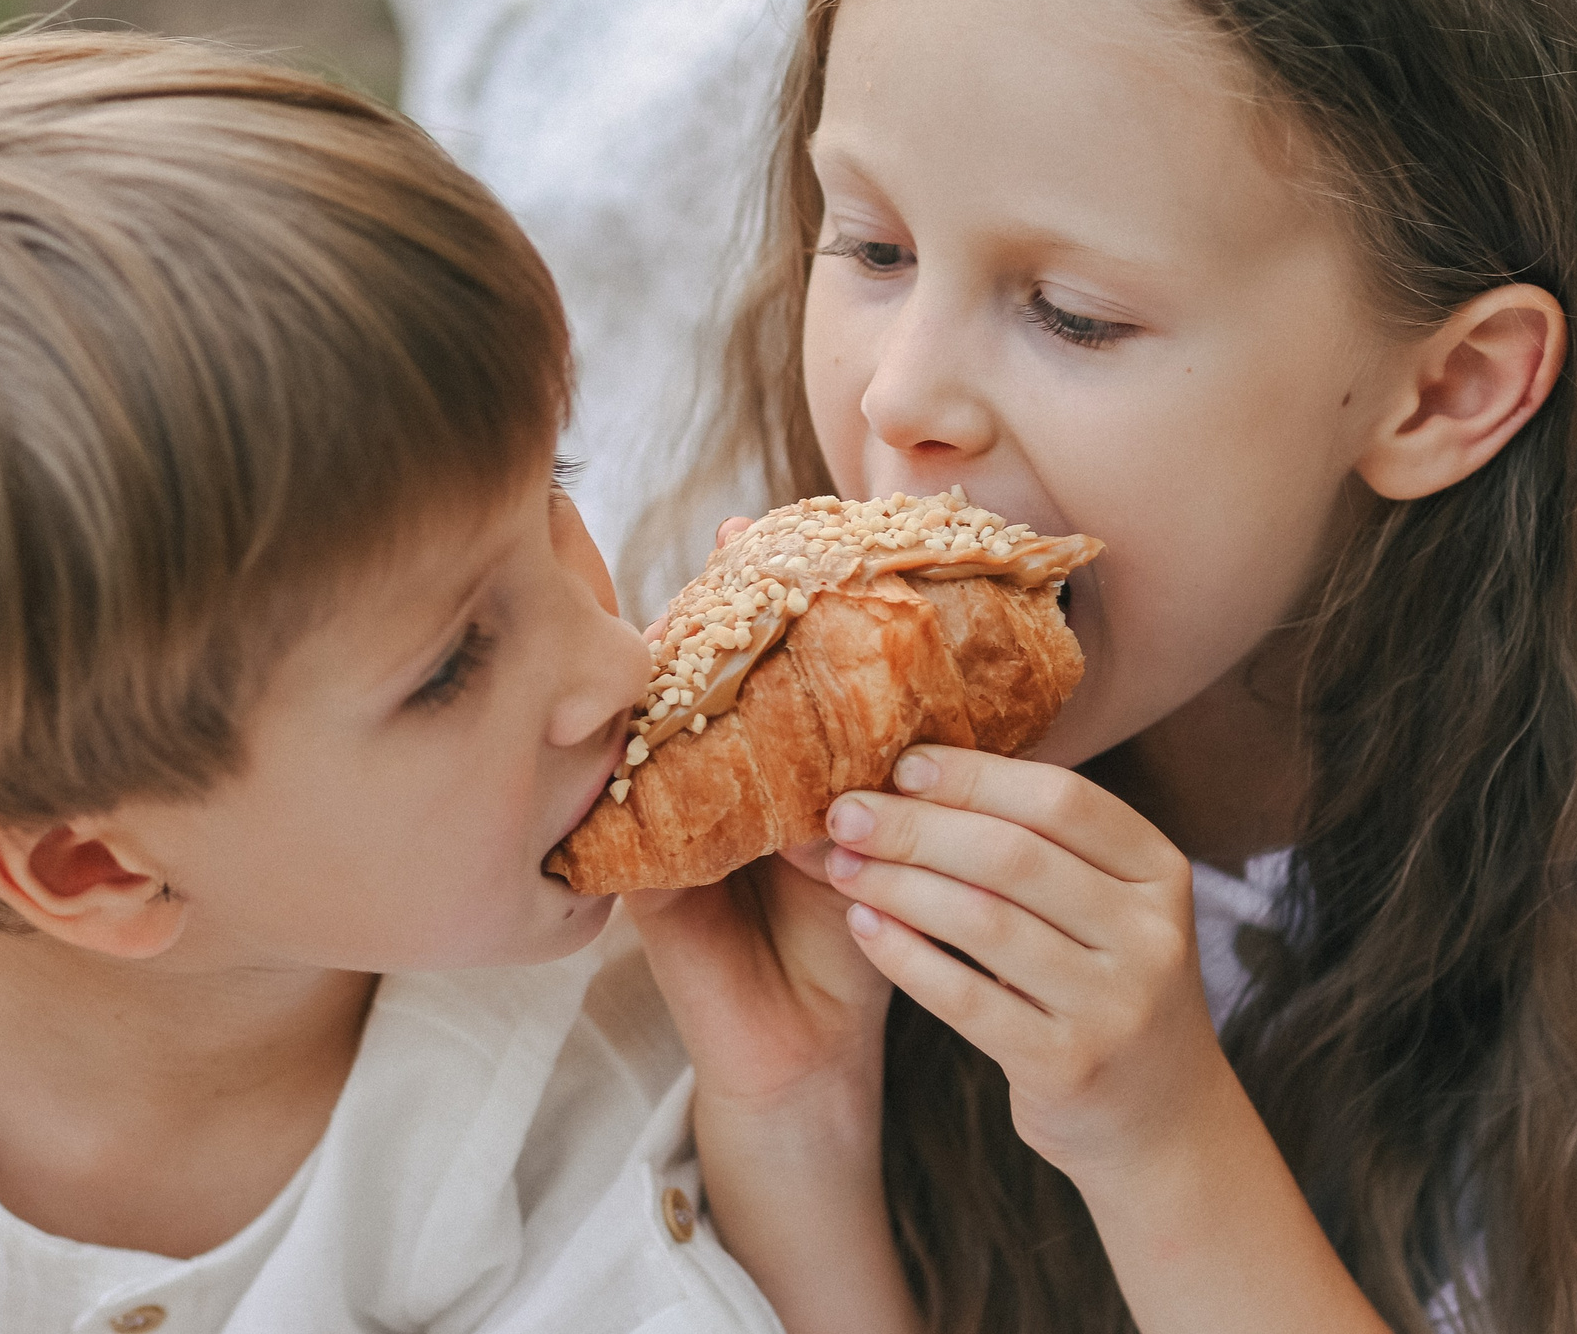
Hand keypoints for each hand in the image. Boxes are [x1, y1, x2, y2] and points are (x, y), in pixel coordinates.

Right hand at [627, 507, 916, 1333]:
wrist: (818, 1051)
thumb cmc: (859, 934)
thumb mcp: (886, 824)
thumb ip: (890, 755)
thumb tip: (939, 651)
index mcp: (756, 767)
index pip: (746, 666)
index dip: (754, 597)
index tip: (770, 526)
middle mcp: (702, 783)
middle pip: (693, 675)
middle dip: (715, 605)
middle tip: (740, 537)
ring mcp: (663, 824)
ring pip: (658, 722)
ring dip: (679, 660)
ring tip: (713, 592)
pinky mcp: (642, 877)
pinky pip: (637, 802)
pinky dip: (656, 755)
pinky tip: (676, 703)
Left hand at [822, 743, 1226, 1183]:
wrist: (1159, 1118)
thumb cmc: (1103, 986)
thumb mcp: (1105, 908)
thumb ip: (1040, 845)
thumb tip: (918, 771)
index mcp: (1159, 872)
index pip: (1061, 799)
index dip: (975, 776)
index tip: (903, 763)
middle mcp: (1150, 934)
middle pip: (1015, 855)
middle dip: (918, 826)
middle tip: (846, 811)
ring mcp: (1114, 1005)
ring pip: (984, 922)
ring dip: (899, 885)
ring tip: (841, 864)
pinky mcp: (1068, 1066)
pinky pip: (966, 998)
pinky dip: (905, 956)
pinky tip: (863, 926)